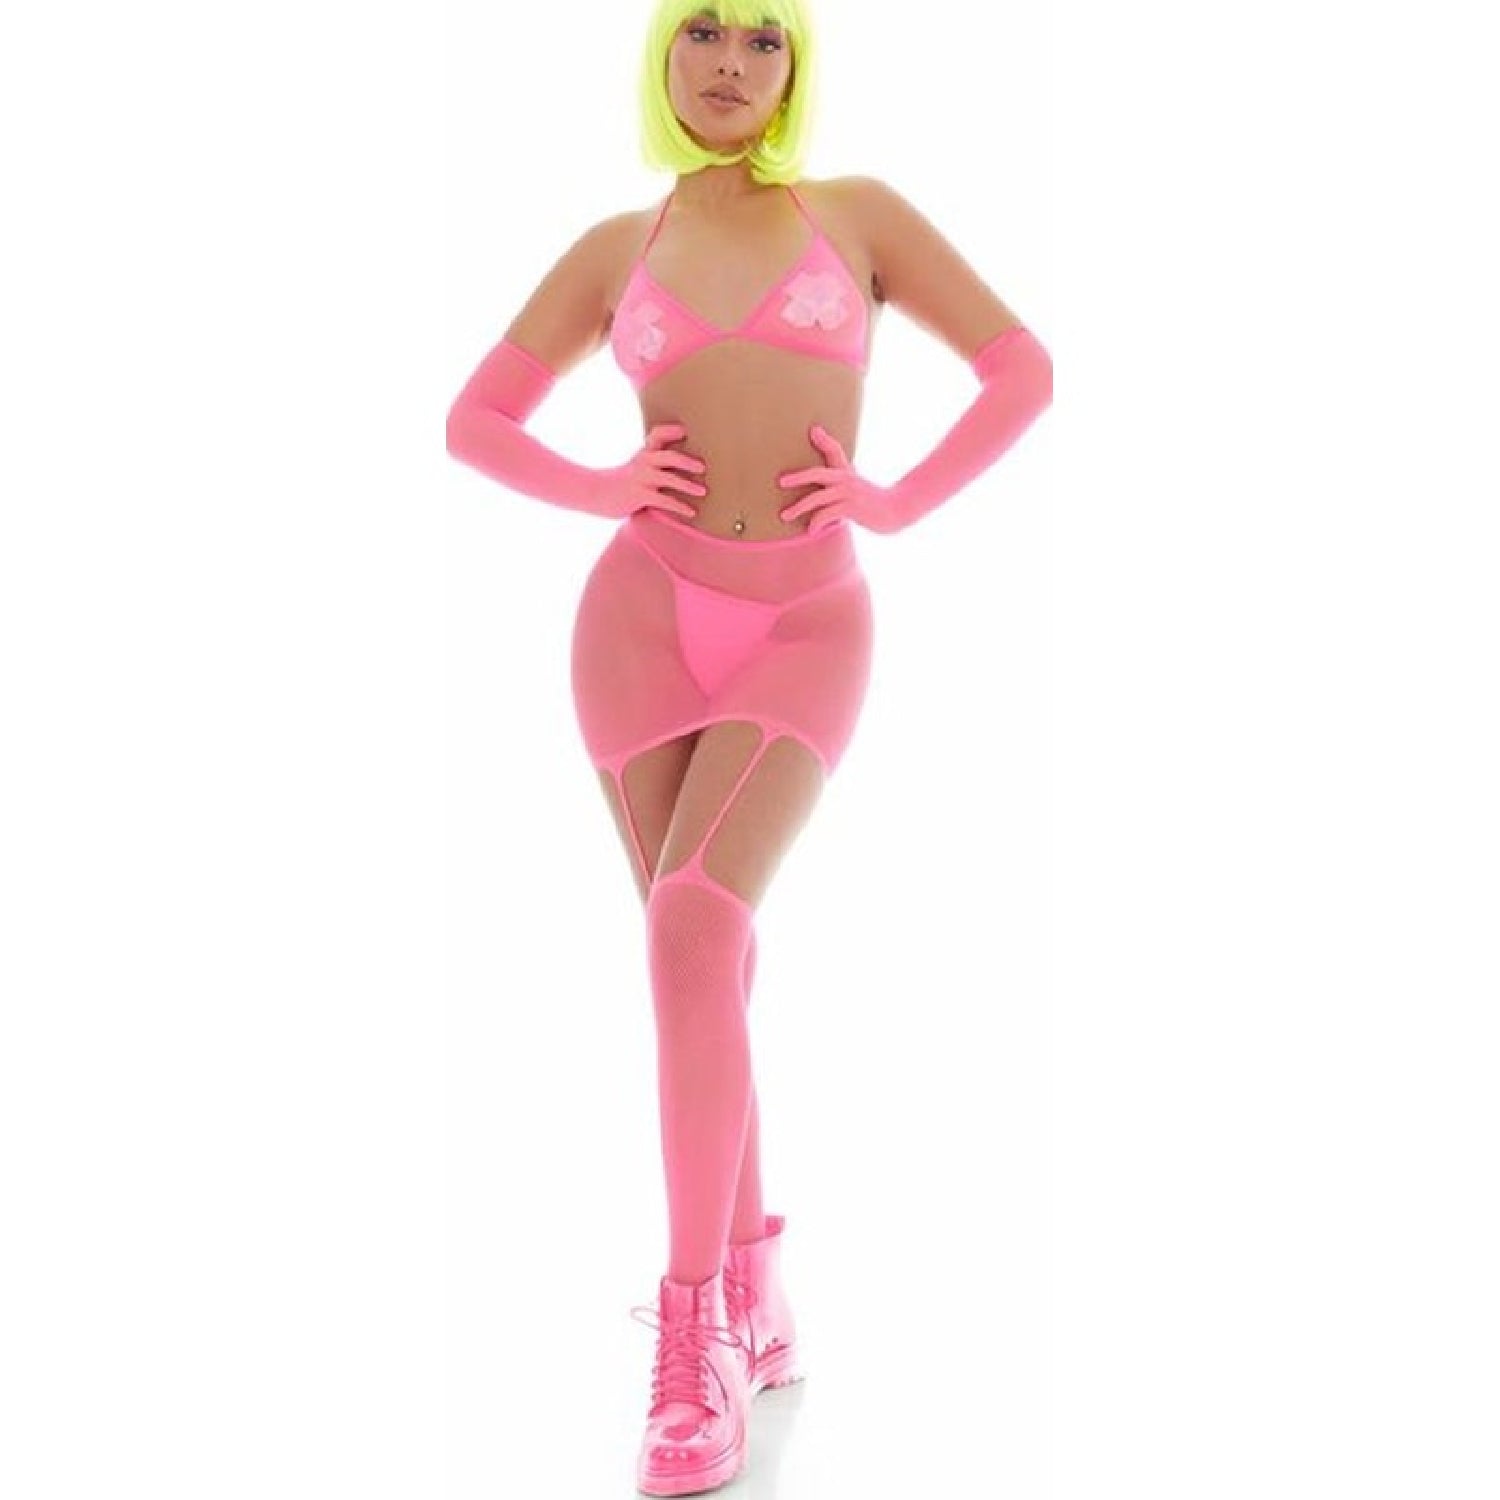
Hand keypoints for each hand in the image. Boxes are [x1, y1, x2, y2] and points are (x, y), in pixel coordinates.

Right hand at [594, 424, 706, 520]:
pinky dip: (680, 506)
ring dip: (688, 485)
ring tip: (703, 491)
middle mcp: (643, 463)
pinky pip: (664, 500)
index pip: (657, 435)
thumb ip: (651, 463)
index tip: (685, 431)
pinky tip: (691, 512)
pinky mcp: (640, 495)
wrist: (594, 494)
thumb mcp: (634, 468)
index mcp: (643, 454)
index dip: (671, 431)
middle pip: (669, 456)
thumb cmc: (618, 483)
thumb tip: (672, 468)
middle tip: (703, 467)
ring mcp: (641, 478)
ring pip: (669, 478)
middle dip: (687, 461)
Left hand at [777, 425, 902, 534]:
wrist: (897, 511)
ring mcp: (849, 494)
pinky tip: (810, 531)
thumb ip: (840, 484)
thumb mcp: (857, 488)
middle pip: (817, 473)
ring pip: (818, 498)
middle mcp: (846, 480)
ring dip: (799, 507)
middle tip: (780, 482)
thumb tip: (825, 486)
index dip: (824, 440)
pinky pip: (828, 514)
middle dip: (798, 477)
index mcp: (846, 473)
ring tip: (784, 516)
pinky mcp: (852, 508)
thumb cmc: (873, 502)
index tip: (813, 430)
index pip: (834, 451)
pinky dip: (816, 522)